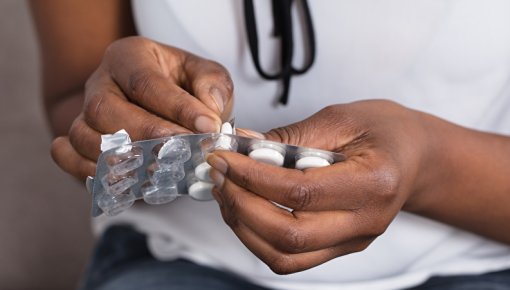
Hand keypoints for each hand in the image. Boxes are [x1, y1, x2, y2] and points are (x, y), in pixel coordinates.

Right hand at [51, 36, 233, 179]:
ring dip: (121, 159)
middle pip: (105, 109)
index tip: (207, 126)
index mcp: (130, 56)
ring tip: (158, 169)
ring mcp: (85, 113)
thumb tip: (209, 109)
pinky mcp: (78, 141)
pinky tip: (125, 180)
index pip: (145, 81)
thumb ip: (213, 86)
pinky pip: (67, 156)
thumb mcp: (207, 76)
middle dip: (147, 135)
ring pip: (84, 136)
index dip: (176, 107)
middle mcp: (101, 82)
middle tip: (183, 151)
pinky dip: (89, 172)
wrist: (167, 107)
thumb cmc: (185, 87)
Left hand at [207, 100, 438, 273]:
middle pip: (288, 235)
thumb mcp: (341, 118)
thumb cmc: (385, 131)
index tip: (224, 157)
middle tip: (219, 175)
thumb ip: (291, 136)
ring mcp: (353, 241)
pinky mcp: (341, 247)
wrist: (416, 157)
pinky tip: (246, 208)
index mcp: (374, 184)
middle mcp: (365, 222)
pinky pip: (291, 258)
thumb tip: (243, 146)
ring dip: (244, 227)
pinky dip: (258, 238)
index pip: (300, 192)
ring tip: (226, 192)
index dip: (252, 176)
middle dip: (241, 205)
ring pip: (285, 256)